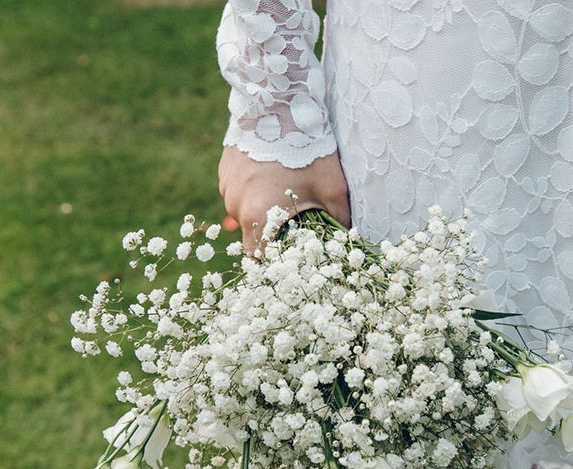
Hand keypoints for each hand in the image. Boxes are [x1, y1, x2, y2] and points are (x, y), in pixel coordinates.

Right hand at [218, 146, 350, 254]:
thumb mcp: (332, 187)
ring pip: (243, 213)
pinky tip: (271, 178)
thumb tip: (347, 239)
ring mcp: (227, 186)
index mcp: (258, 215)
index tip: (285, 261)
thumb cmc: (307, 147)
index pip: (257, 257)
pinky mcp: (225, 170)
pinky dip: (252, 192)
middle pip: (250, 235)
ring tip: (283, 195)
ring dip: (260, 211)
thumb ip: (339, 220)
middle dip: (269, 235)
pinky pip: (237, 192)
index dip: (271, 262)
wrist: (278, 101)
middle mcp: (236, 204)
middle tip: (291, 227)